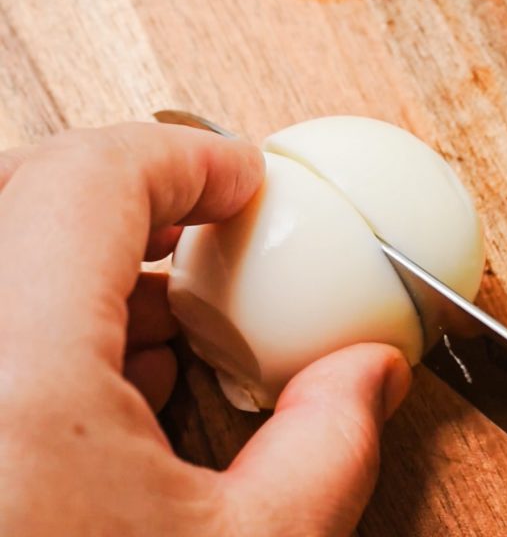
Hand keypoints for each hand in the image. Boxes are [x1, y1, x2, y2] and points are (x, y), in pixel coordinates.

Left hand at [0, 123, 411, 536]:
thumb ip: (322, 456)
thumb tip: (366, 377)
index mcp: (14, 375)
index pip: (89, 179)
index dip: (187, 155)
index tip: (243, 178)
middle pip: (26, 185)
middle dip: (131, 187)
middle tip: (201, 219)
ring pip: (3, 236)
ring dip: (86, 249)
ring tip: (166, 316)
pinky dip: (43, 301)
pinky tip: (109, 377)